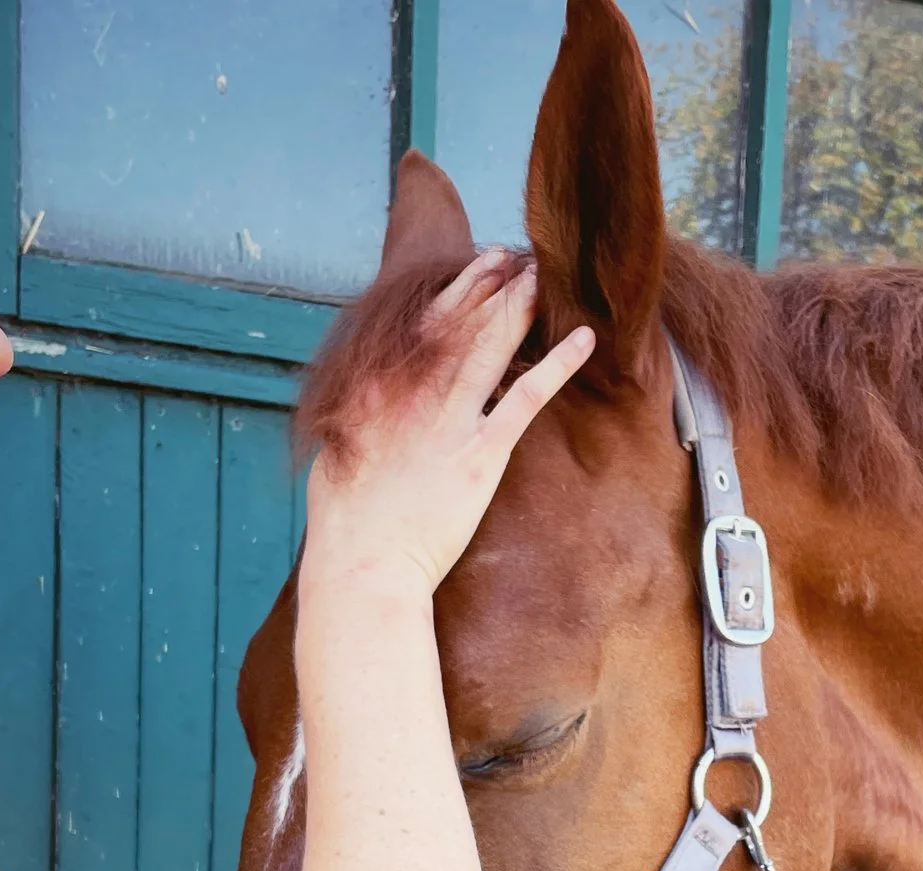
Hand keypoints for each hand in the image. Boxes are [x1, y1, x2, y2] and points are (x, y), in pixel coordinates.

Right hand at [301, 249, 594, 599]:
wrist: (364, 563)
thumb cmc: (345, 519)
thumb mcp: (338, 450)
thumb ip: (361, 416)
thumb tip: (369, 399)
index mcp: (379, 385)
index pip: (425, 322)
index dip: (458, 290)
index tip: (479, 266)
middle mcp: (414, 390)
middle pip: (462, 322)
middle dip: (491, 284)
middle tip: (517, 255)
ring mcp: (450, 418)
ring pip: (493, 346)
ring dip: (521, 307)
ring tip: (545, 274)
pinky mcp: (482, 453)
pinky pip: (527, 399)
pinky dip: (558, 365)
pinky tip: (584, 338)